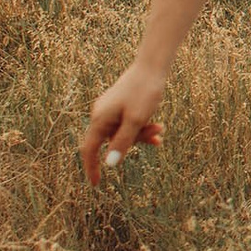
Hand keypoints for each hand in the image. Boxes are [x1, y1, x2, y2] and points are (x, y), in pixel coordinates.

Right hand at [81, 63, 166, 185]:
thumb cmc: (144, 92)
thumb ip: (122, 142)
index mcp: (100, 119)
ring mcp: (110, 110)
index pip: (89, 150)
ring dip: (142, 134)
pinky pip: (128, 124)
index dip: (91, 168)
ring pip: (123, 133)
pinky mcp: (120, 106)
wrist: (153, 66)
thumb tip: (110, 164)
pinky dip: (141, 127)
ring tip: (160, 128)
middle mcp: (101, 115)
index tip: (96, 185)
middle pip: (112, 141)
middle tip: (157, 137)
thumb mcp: (137, 120)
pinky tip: (158, 127)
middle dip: (134, 143)